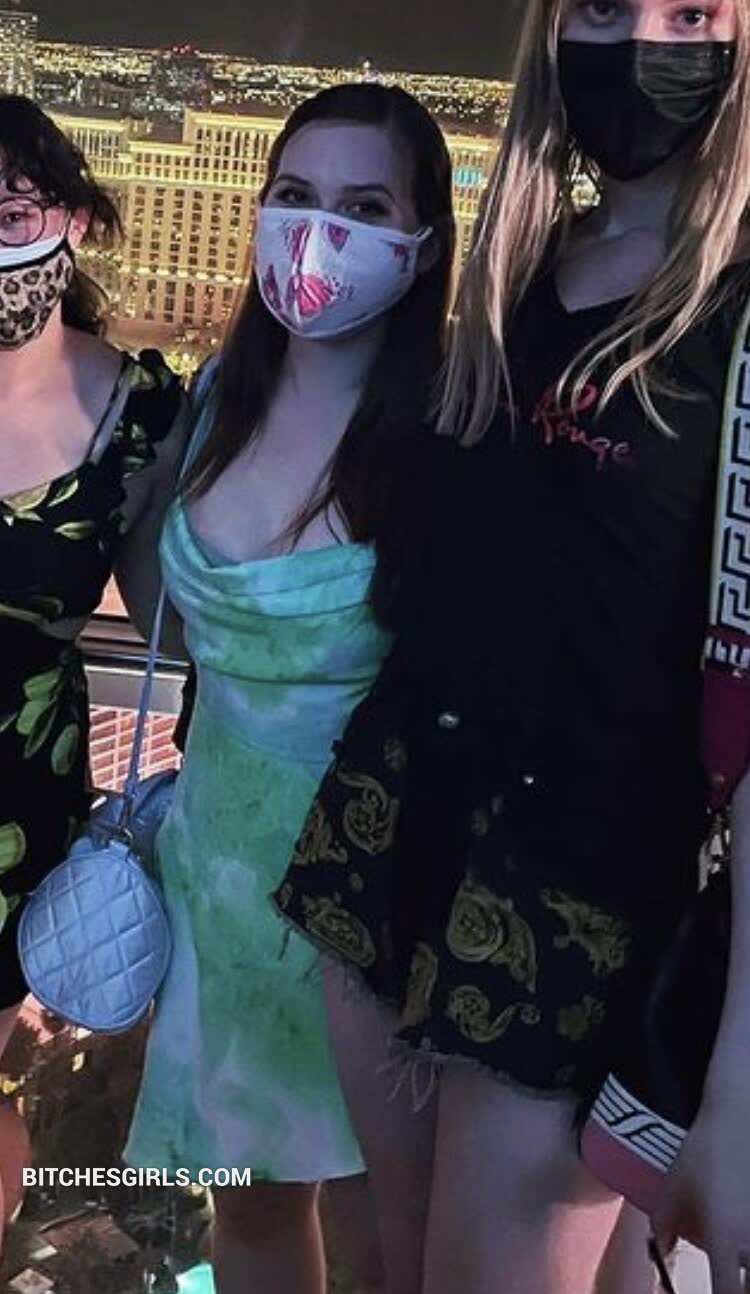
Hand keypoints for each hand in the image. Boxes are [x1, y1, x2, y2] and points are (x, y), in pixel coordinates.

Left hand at [652, 1100, 749, 1293]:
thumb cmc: (703, 1155)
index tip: (714, 1292)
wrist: (738, 1117)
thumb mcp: (672, 1190)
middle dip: (740, 1289)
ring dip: (748, 1271)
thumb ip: (662, 1230)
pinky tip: (745, 1248)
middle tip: (728, 1281)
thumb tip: (661, 1258)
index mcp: (724, 1236)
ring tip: (737, 1263)